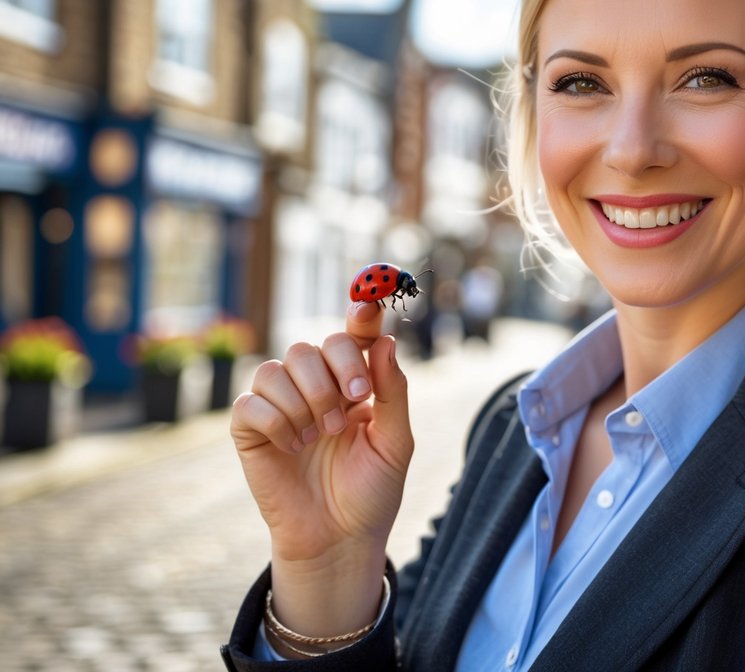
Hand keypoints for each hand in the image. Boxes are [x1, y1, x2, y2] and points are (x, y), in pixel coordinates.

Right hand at [230, 302, 412, 633]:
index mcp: (354, 383)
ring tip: (322, 435)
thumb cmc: (371, 491)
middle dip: (337, 371)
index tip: (368, 302)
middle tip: (352, 406)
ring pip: (277, 367)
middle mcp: (315, 386)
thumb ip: (393, 391)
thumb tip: (386, 342)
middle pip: (313, 345)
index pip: (353, 336)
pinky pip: (251, 404)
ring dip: (306, 398)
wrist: (340, 539)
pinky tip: (293, 447)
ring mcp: (280, 406)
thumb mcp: (396, 442)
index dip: (360, 314)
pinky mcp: (251, 432)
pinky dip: (275, 421)